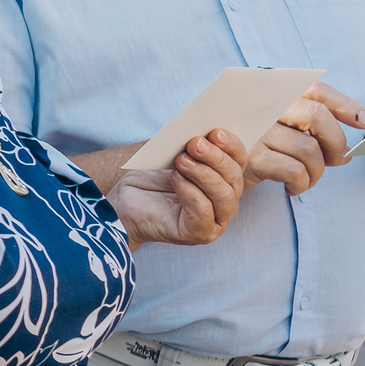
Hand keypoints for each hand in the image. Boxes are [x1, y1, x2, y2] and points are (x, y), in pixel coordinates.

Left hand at [107, 130, 248, 245]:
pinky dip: (190, 192)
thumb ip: (193, 145)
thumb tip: (206, 131)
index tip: (216, 131)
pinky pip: (203, 212)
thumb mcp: (174, 155)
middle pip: (234, 179)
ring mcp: (214, 222)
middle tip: (195, 143)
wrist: (124, 202)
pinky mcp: (198, 235)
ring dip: (203, 174)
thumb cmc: (150, 178)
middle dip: (216, 158)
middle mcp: (225, 203)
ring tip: (182, 160)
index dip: (232, 146)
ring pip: (223, 196)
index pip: (239, 162)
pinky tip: (176, 178)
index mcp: (225, 180)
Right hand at [250, 82, 364, 193]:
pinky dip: (302, 183)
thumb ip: (305, 123)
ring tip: (309, 180)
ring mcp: (254, 130)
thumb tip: (353, 136)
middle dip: (336, 142)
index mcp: (268, 92)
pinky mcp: (250, 157)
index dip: (344, 103)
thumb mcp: (272, 127)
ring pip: (309, 149)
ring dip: (318, 171)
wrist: (203, 168)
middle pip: (316, 116)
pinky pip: (294, 171)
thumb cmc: (247, 147)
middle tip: (339, 160)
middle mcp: (260, 106)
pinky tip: (293, 188)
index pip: (314, 89)